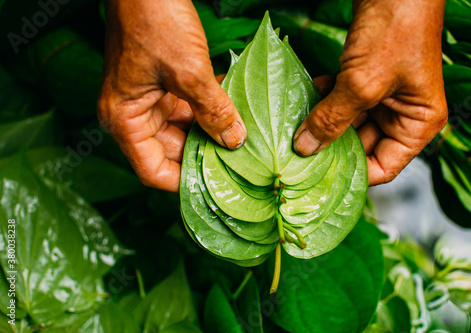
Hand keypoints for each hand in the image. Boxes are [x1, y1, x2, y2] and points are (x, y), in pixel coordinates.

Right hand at [98, 0, 245, 192]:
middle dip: (204, 158)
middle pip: (171, 154)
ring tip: (242, 145)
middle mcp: (134, 116)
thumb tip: (235, 142)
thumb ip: (213, 111)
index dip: (184, 183)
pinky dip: (210, 116)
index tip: (217, 186)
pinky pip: (189, 112)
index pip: (152, 171)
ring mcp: (149, 101)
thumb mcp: (189, 72)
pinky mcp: (165, 87)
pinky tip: (236, 119)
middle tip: (239, 166)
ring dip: (210, 137)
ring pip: (184, 133)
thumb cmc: (155, 21)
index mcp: (125, 119)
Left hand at [293, 0, 447, 184]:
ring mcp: (383, 96)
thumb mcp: (362, 84)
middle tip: (298, 154)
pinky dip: (325, 99)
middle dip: (331, 147)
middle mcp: (402, 115)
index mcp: (417, 125)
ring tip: (296, 127)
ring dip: (323, 122)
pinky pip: (341, 100)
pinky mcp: (365, 78)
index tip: (317, 176)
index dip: (352, 174)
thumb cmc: (395, 31)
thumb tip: (305, 148)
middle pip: (362, 146)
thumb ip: (332, 119)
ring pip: (347, 123)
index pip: (384, 167)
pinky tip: (307, 95)